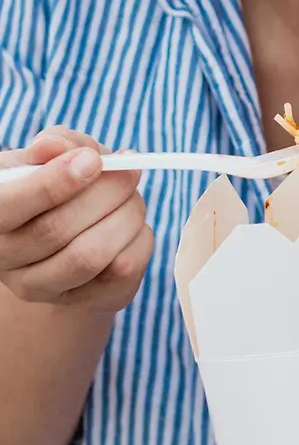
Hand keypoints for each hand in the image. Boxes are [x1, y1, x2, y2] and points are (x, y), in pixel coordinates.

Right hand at [0, 129, 152, 311]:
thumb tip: (52, 147)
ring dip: (127, 214)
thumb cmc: (64, 186)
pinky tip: (132, 224)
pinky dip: (140, 236)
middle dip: (107, 191)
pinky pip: (124, 267)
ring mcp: (43, 287)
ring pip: (91, 255)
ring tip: (131, 197)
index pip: (8, 207)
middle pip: (57, 229)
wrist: (77, 234)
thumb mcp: (55, 156)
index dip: (53, 183)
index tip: (92, 160)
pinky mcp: (86, 300)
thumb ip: (56, 144)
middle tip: (129, 170)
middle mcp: (7, 260)